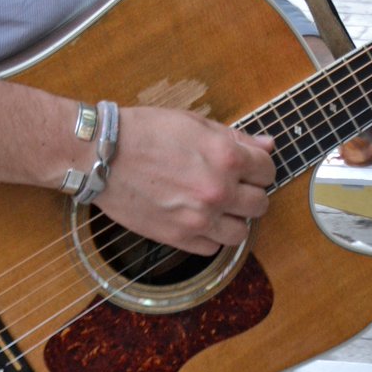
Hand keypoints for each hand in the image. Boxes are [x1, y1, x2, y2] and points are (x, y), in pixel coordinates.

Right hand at [97, 106, 275, 255]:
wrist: (104, 155)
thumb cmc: (149, 131)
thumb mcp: (198, 124)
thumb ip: (237, 138)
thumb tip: (268, 145)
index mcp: (228, 158)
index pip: (268, 171)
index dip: (261, 167)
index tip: (251, 167)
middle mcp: (218, 191)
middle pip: (260, 204)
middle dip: (252, 193)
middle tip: (237, 186)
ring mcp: (198, 218)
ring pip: (241, 233)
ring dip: (235, 219)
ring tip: (221, 206)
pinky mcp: (177, 238)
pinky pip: (212, 248)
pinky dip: (211, 235)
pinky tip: (201, 219)